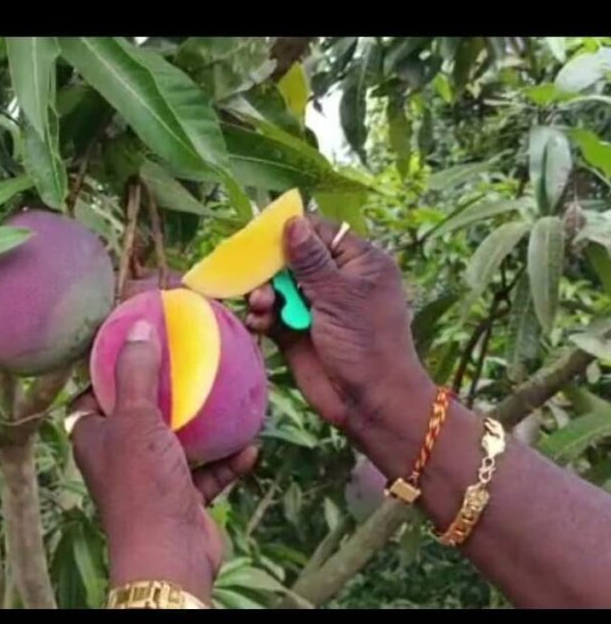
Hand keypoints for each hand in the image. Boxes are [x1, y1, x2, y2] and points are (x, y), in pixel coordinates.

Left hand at [71, 319, 257, 602]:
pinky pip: (208, 472)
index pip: (95, 393)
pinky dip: (227, 461)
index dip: (111, 368)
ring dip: (204, 425)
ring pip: (179, 442)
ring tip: (228, 397)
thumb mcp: (135, 419)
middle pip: (141, 413)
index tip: (138, 343)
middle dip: (165, 391)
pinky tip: (250, 444)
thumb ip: (136, 372)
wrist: (168, 555)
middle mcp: (120, 456)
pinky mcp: (183, 499)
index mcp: (95, 436)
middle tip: (189, 360)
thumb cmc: (142, 484)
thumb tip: (139, 327)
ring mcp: (153, 479)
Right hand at [245, 215, 436, 467]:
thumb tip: (291, 221)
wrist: (369, 402)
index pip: (320, 232)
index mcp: (359, 263)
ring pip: (277, 287)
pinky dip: (261, 316)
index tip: (262, 236)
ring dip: (263, 294)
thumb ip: (310, 260)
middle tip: (255, 277)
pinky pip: (271, 314)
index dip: (291, 232)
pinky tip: (258, 323)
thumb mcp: (338, 296)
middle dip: (271, 268)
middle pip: (292, 258)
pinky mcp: (295, 332)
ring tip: (260, 305)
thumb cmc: (366, 343)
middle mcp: (335, 281)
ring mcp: (314, 307)